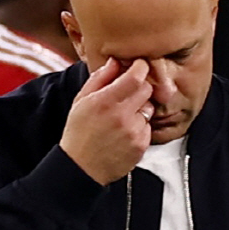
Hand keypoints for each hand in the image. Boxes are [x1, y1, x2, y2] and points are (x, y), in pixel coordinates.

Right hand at [59, 58, 153, 185]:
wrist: (81, 168)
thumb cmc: (79, 133)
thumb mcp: (82, 100)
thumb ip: (100, 78)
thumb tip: (115, 62)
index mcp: (106, 101)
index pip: (136, 76)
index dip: (140, 67)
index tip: (139, 66)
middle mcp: (122, 116)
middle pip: (147, 89)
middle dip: (140, 87)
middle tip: (128, 94)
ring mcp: (133, 132)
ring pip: (149, 109)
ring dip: (139, 109)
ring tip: (122, 118)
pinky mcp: (141, 146)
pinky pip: (148, 127)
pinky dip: (140, 127)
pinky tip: (124, 133)